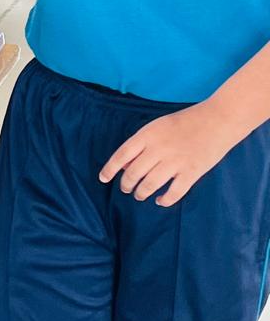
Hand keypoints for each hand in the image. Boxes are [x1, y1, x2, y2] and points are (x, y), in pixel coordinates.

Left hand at [99, 102, 238, 206]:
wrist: (218, 119)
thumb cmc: (185, 122)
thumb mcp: (157, 127)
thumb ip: (140, 144)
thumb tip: (122, 166)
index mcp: (148, 135)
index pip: (121, 155)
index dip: (109, 169)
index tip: (103, 179)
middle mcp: (159, 148)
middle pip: (133, 173)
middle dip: (126, 185)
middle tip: (127, 189)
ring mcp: (176, 161)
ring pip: (149, 185)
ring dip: (141, 193)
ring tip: (140, 195)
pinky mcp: (192, 172)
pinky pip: (174, 193)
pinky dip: (165, 200)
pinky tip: (160, 201)